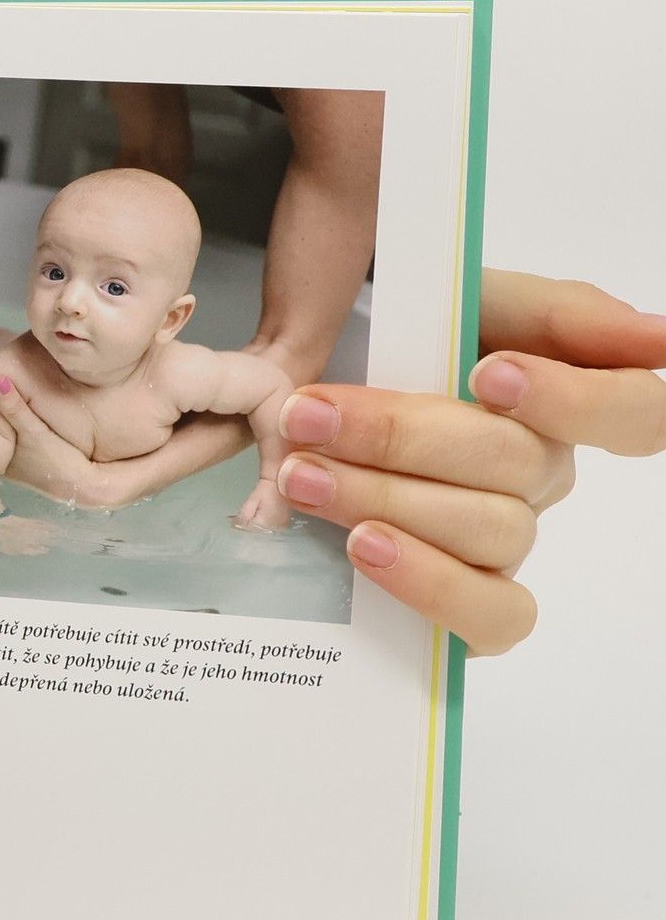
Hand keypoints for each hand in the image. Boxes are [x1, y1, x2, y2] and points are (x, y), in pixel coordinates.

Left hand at [271, 271, 665, 654]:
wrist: (290, 399)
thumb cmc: (383, 346)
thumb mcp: (459, 300)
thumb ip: (558, 311)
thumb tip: (655, 341)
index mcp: (558, 405)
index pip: (635, 414)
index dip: (577, 401)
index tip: (486, 373)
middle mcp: (539, 479)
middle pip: (521, 467)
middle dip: (402, 437)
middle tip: (309, 416)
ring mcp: (503, 546)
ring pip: (492, 534)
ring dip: (386, 499)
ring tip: (305, 475)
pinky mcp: (466, 606)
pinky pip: (489, 619)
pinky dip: (429, 584)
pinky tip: (365, 547)